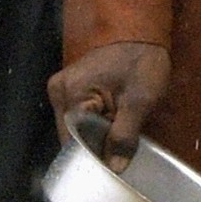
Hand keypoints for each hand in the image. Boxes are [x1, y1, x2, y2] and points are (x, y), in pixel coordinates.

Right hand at [49, 40, 171, 160]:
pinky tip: (109, 128)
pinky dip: (93, 126)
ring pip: (75, 128)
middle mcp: (58, 92)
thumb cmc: (142, 62)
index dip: (92, 155)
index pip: (73, 140)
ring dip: (95, 136)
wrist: (142, 33)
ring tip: (116, 139)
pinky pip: (78, 117)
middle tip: (119, 153)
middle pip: (71, 135)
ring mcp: (62, 89)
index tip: (111, 166)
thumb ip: (125, 135)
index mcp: (70, 94)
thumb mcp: (140, 101)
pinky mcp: (71, 88)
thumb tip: (115, 167)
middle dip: (94, 146)